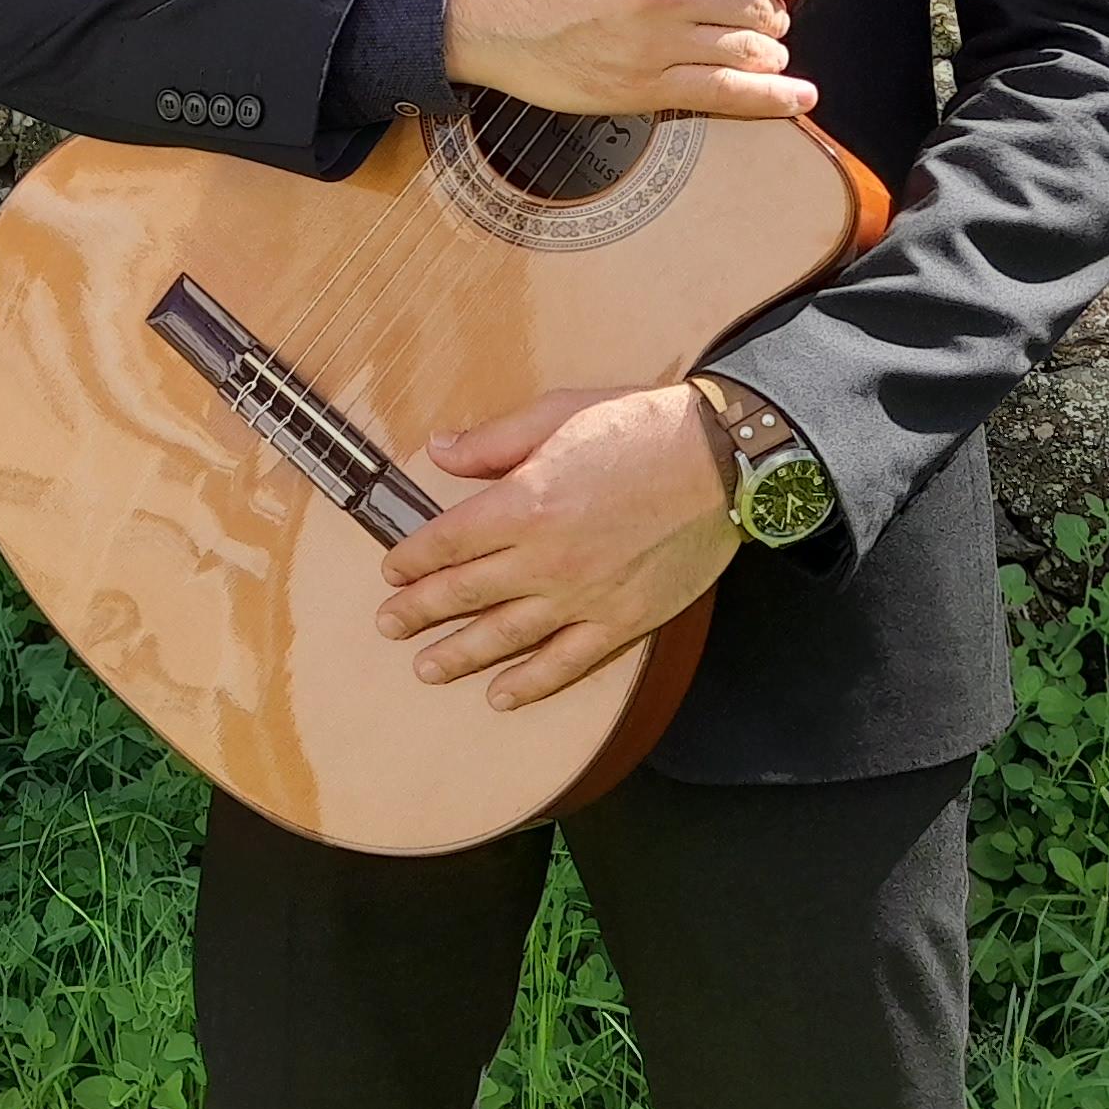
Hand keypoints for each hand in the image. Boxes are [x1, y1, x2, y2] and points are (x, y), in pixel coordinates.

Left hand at [373, 384, 736, 708]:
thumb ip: (493, 442)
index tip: (393, 571)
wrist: (719, 460)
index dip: (414, 559)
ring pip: (505, 635)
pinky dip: (531, 682)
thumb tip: (438, 451)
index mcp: (523, 504)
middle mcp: (544, 558)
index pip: (448, 541)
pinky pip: (566, 662)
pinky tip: (501, 694)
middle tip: (389, 625)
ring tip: (426, 666)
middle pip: (465, 592)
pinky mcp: (621, 621)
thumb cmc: (638, 427)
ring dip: (460, 654)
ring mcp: (583, 596)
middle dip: (420, 610)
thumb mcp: (556, 413)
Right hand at [441, 0, 813, 118]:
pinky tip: (795, 95)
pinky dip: (770, 98)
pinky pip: (724, 95)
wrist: (479, 12)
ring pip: (749, 51)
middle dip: (774, 9)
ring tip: (762, 44)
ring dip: (769, 49)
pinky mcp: (640, 88)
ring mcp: (653, 45)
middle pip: (761, 6)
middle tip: (763, 9)